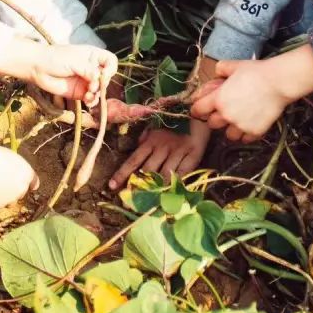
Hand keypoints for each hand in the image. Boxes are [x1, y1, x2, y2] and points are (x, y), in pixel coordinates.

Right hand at [0, 145, 38, 210]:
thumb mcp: (7, 156)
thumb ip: (13, 167)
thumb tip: (10, 171)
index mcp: (27, 173)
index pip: (34, 182)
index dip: (30, 184)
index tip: (29, 187)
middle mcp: (22, 188)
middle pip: (20, 193)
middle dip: (13, 191)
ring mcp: (11, 199)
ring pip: (9, 203)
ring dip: (3, 199)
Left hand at [31, 44, 116, 104]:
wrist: (37, 68)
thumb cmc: (55, 58)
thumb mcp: (74, 61)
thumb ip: (88, 70)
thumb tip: (100, 78)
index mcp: (93, 56)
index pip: (110, 61)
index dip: (111, 69)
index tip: (103, 74)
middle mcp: (91, 68)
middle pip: (107, 77)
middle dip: (102, 83)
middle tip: (92, 86)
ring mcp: (86, 81)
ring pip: (100, 90)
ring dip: (97, 94)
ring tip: (88, 94)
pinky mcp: (79, 92)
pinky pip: (91, 98)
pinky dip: (91, 101)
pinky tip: (87, 100)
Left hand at [106, 54, 216, 189]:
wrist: (199, 111)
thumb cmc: (176, 121)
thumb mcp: (157, 127)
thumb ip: (146, 138)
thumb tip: (137, 146)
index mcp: (150, 140)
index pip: (133, 160)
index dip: (122, 174)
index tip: (112, 186)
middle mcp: (162, 147)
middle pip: (147, 171)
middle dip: (139, 186)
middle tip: (133, 199)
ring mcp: (178, 151)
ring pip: (164, 175)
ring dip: (157, 189)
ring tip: (151, 201)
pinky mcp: (193, 154)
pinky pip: (183, 173)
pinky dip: (177, 184)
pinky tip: (172, 193)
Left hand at [191, 51, 312, 140]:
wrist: (278, 82)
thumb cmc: (256, 72)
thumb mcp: (234, 66)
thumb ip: (220, 69)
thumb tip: (217, 74)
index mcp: (218, 99)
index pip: (198, 110)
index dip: (197, 109)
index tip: (201, 109)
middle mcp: (226, 115)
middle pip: (212, 125)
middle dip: (216, 118)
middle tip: (224, 111)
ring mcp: (241, 126)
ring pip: (229, 135)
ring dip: (231, 129)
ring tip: (239, 119)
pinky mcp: (255, 132)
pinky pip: (245, 140)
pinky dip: (246, 134)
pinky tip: (251, 124)